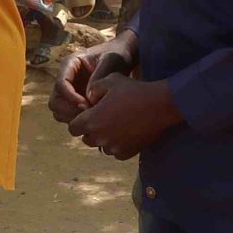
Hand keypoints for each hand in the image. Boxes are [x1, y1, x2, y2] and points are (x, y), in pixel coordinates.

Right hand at [52, 35, 136, 123]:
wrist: (122, 56)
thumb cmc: (116, 55)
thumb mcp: (111, 60)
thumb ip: (100, 75)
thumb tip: (88, 97)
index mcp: (69, 64)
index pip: (61, 84)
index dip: (71, 98)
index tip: (87, 105)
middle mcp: (64, 78)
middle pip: (55, 101)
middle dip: (69, 110)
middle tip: (88, 115)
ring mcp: (68, 91)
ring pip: (58, 110)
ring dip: (71, 117)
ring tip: (90, 117)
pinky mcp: (74, 100)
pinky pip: (67, 115)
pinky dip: (76, 120)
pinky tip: (93, 118)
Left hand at [68, 74, 183, 159]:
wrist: (160, 104)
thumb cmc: (133, 90)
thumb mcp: (109, 80)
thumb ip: (93, 89)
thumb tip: (88, 99)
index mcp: (91, 121)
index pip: (73, 128)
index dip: (79, 120)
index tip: (89, 113)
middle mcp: (100, 138)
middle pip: (86, 139)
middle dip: (91, 130)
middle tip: (103, 118)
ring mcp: (114, 147)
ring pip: (101, 146)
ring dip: (105, 138)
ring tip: (117, 124)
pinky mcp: (128, 153)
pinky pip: (116, 152)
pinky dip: (118, 145)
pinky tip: (127, 132)